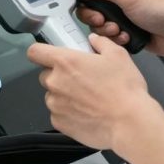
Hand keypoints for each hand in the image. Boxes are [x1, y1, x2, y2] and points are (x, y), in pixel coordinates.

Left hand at [27, 34, 163, 149]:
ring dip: (64, 95)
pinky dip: (68, 113)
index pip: (35, 52)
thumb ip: (101, 43)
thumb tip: (94, 40)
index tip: (49, 55)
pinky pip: (58, 113)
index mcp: (65, 62)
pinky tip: (87, 113)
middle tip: (80, 79)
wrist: (129, 123)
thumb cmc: (124, 89)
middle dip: (59, 75)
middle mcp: (55, 82)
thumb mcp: (118, 55)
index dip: (40, 52)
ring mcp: (55, 104)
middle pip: (46, 75)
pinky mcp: (59, 123)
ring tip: (87, 99)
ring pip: (52, 95)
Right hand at [70, 0, 163, 56]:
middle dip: (93, 15)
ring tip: (119, 29)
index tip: (69, 0)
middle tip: (102, 19)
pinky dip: (115, 38)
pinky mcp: (125, 28)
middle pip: (89, 3)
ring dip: (106, 28)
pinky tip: (127, 36)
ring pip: (97, 21)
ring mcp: (122, 11)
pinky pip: (108, 34)